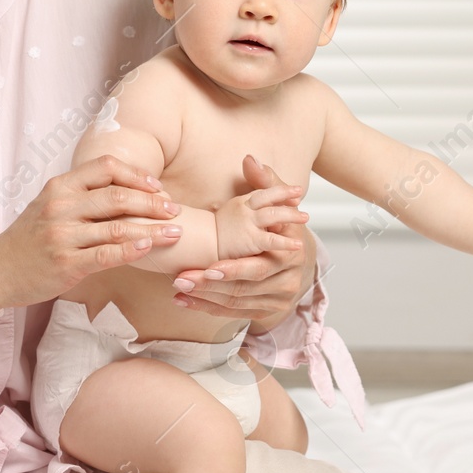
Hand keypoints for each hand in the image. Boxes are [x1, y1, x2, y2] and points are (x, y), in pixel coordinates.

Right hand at [0, 155, 182, 308]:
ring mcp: (63, 236)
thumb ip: (79, 195)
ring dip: (152, 229)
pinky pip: (106, 254)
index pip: (105, 167)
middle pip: (117, 196)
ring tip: (175, 233)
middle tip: (175, 210)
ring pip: (118, 227)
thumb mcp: (48, 205)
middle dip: (153, 203)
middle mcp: (61, 207)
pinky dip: (131, 250)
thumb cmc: (27, 239)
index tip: (156, 186)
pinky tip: (149, 248)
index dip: (136, 174)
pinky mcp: (66, 264)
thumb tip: (123, 189)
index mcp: (59, 187)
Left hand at [173, 155, 314, 323]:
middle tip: (183, 279)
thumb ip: (264, 182)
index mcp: (291, 248)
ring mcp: (278, 295)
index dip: (237, 266)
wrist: (294, 258)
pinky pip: (234, 312)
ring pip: (238, 300)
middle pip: (248, 284)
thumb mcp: (275, 201)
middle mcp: (288, 275)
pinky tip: (184, 302)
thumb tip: (250, 160)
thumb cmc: (277, 225)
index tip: (210, 267)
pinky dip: (208, 308)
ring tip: (178, 287)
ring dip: (206, 296)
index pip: (264, 261)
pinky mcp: (266, 309)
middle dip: (214, 284)